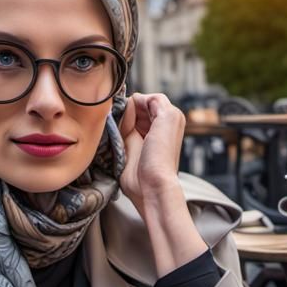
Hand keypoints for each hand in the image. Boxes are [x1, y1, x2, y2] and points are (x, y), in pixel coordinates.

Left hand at [118, 93, 206, 275]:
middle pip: (141, 107)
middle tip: (118, 130)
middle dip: (125, 114)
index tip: (114, 129)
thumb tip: (125, 106)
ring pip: (144, 101)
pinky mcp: (169, 115)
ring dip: (128, 111)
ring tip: (123, 129)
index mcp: (161, 133)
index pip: (140, 113)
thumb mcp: (129, 146)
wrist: (152, 188)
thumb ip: (127, 126)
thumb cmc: (140, 178)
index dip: (124, 118)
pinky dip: (135, 105)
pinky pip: (150, 98)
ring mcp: (172, 118)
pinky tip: (130, 120)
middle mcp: (170, 124)